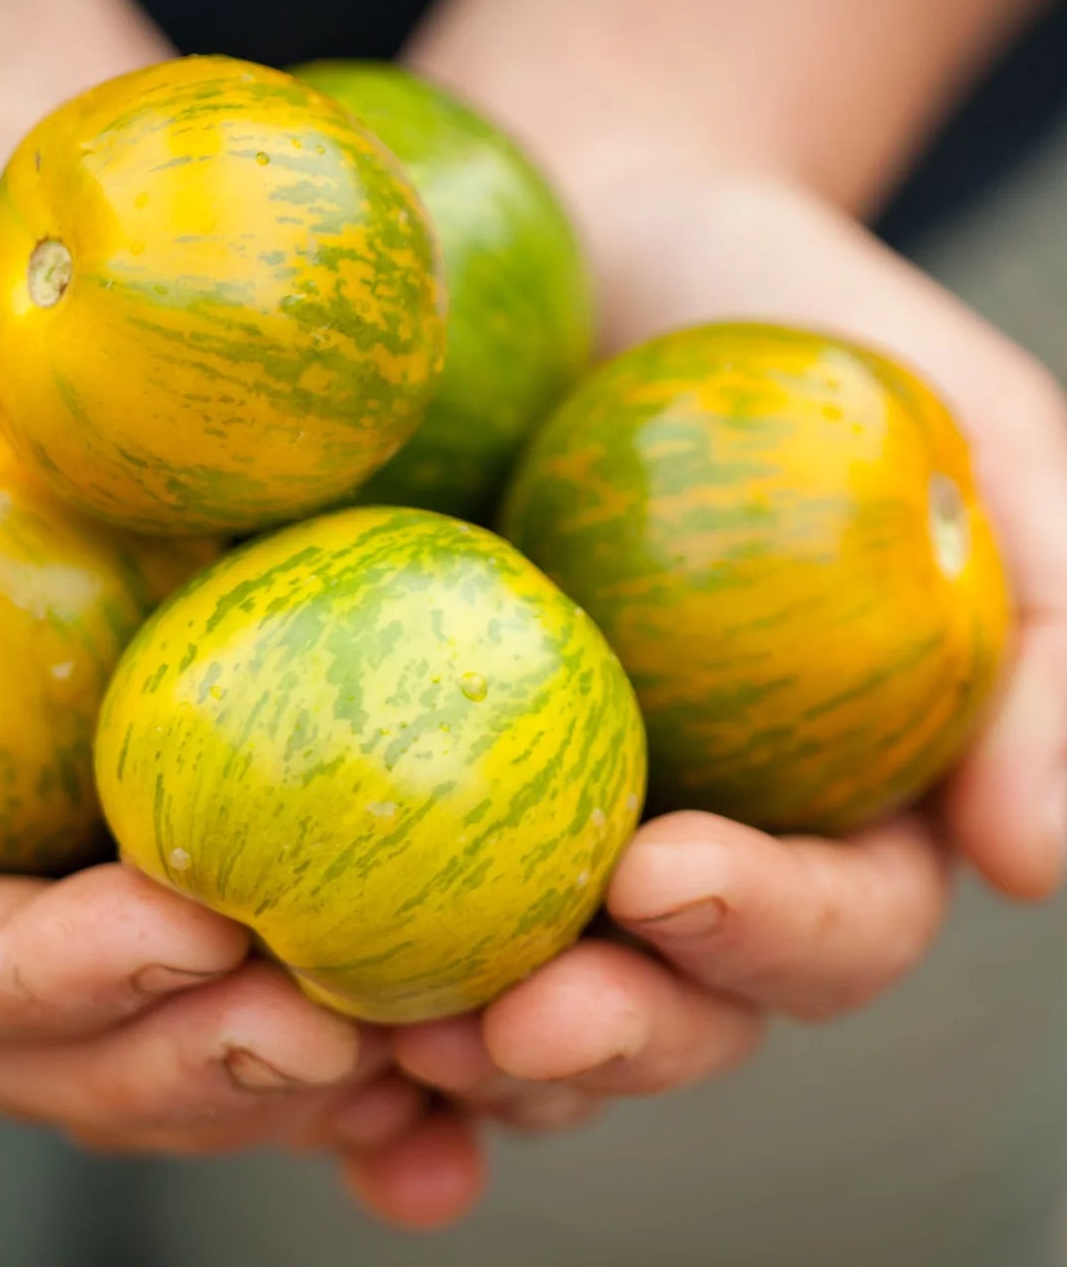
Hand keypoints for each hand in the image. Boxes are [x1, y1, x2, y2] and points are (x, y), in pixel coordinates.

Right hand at [0, 123, 431, 1181]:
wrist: (18, 227)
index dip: (40, 982)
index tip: (192, 931)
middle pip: (50, 1045)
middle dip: (183, 1067)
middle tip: (332, 1037)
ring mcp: (81, 849)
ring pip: (168, 1037)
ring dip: (287, 1082)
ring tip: (424, 1053)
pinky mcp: (204, 801)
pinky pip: (276, 952)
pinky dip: (362, 1030)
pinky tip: (459, 1055)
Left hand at [344, 164, 1066, 1226]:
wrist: (593, 217)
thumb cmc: (790, 316)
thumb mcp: (975, 439)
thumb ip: (1045, 642)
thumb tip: (1034, 863)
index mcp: (825, 806)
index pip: (825, 926)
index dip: (761, 936)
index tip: (665, 880)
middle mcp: (673, 842)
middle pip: (664, 1005)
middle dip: (602, 1037)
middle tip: (511, 1021)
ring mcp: (527, 817)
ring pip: (509, 993)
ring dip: (456, 1050)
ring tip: (378, 1031)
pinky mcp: (398, 767)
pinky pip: (367, 896)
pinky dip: (336, 987)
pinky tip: (275, 999)